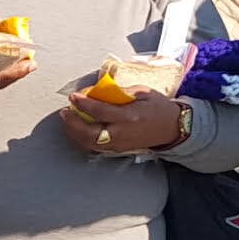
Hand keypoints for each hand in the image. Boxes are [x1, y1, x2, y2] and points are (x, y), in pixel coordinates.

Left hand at [61, 89, 185, 154]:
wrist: (173, 127)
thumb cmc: (159, 107)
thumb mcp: (142, 92)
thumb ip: (120, 92)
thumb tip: (98, 90)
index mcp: (129, 116)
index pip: (100, 112)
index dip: (83, 104)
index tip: (73, 96)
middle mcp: (123, 133)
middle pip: (91, 133)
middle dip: (74, 123)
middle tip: (66, 111)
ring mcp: (120, 144)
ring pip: (91, 143)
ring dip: (75, 133)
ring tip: (68, 121)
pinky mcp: (119, 149)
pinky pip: (97, 147)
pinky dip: (83, 140)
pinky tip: (78, 131)